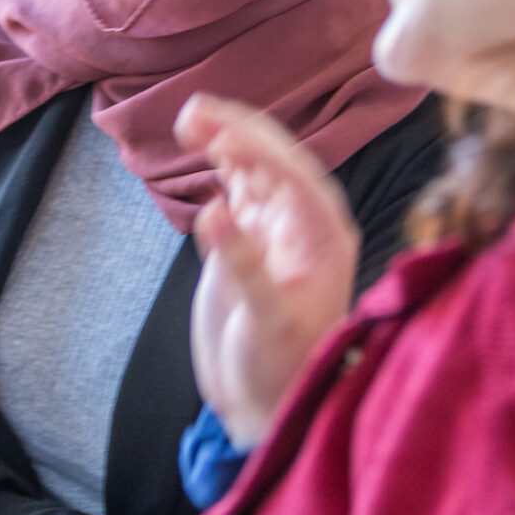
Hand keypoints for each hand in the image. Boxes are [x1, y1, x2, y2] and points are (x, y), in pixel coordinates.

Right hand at [177, 94, 359, 448]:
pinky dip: (216, 166)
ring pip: (253, 169)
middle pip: (274, 161)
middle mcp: (305, 225)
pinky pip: (235, 189)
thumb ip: (243, 266)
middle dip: (239, 131)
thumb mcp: (266, 321)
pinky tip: (198, 147)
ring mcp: (275, 230)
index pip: (294, 176)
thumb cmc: (281, 368)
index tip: (220, 132)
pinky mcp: (248, 240)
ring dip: (225, 141)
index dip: (258, 149)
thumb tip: (215, 210)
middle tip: (195, 111)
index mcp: (325, 237)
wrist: (267, 404)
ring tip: (189, 119)